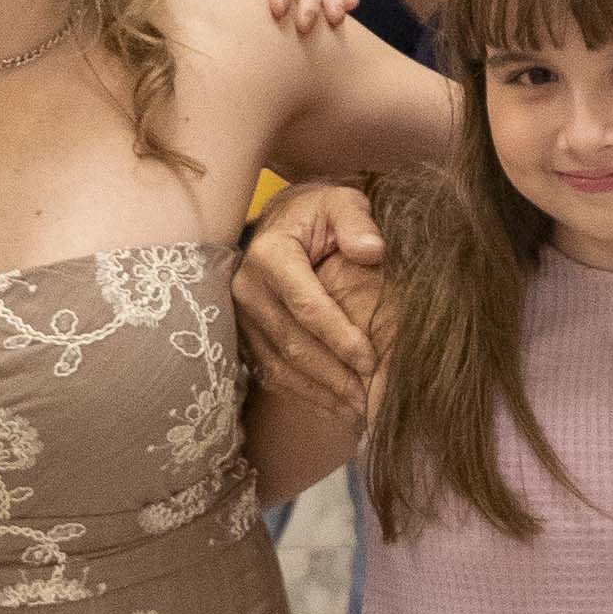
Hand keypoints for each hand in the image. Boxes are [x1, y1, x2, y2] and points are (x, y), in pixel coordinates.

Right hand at [235, 181, 388, 417]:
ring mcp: (240, 316)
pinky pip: (269, 372)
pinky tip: (331, 406)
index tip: (371, 360)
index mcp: (270, 255)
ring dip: (319, 392)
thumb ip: (357, 221)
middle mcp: (246, 288)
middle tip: (369, 399)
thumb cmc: (317, 214)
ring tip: (356, 410)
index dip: (339, 337)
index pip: (306, 306)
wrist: (279, 222)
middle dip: (333, 375)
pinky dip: (301, 393)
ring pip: (280, 364)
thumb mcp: (340, 202)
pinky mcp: (242, 335)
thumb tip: (372, 251)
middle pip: (293, 343)